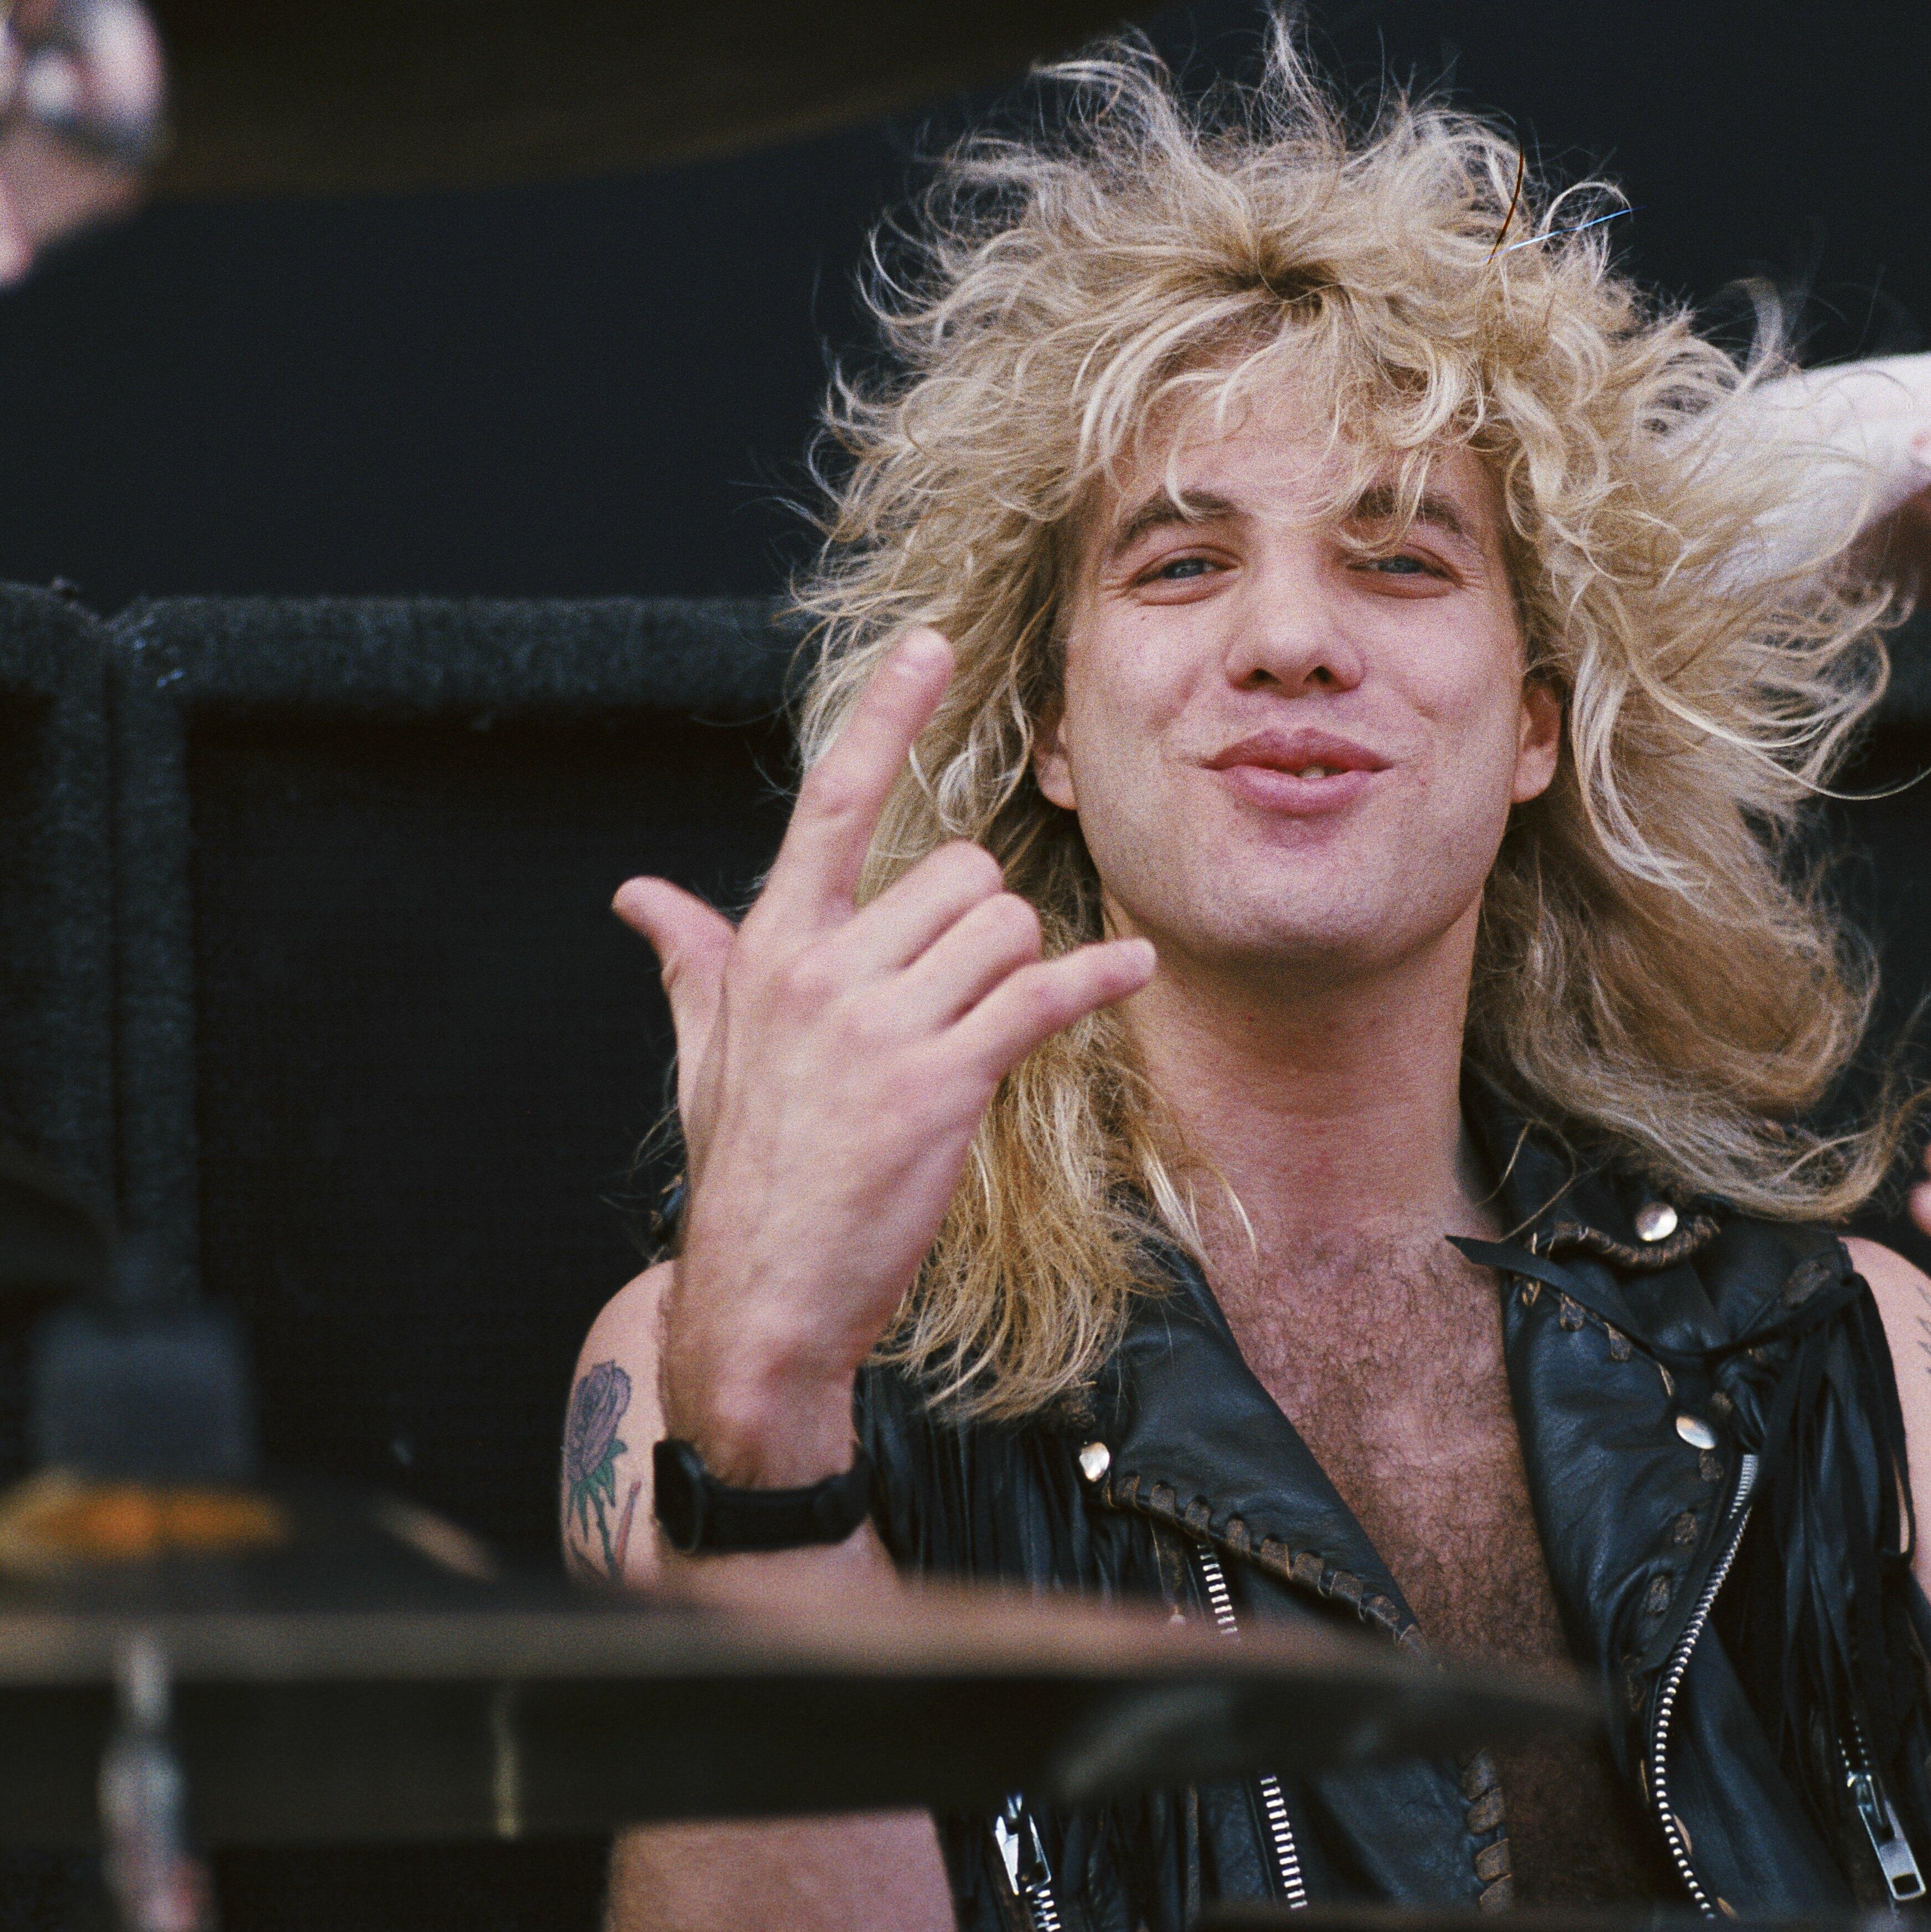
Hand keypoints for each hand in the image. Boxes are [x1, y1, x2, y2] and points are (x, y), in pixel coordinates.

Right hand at [612, 630, 1155, 1470]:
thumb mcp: (705, 1053)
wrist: (760, 1295)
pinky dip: (1099, 980)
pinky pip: (1043, 995)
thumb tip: (636, 895)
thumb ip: (690, 961)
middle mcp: (822, 968)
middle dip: (981, 925)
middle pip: (961, 870)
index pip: (835, 798)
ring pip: (1006, 926)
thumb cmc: (744, 1169)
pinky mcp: (941, 1082)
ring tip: (977, 1037)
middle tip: (954, 999)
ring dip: (1018, 971)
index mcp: (769, 946)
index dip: (887, 714)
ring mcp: (880, 1024)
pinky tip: (1132, 970)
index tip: (934, 645)